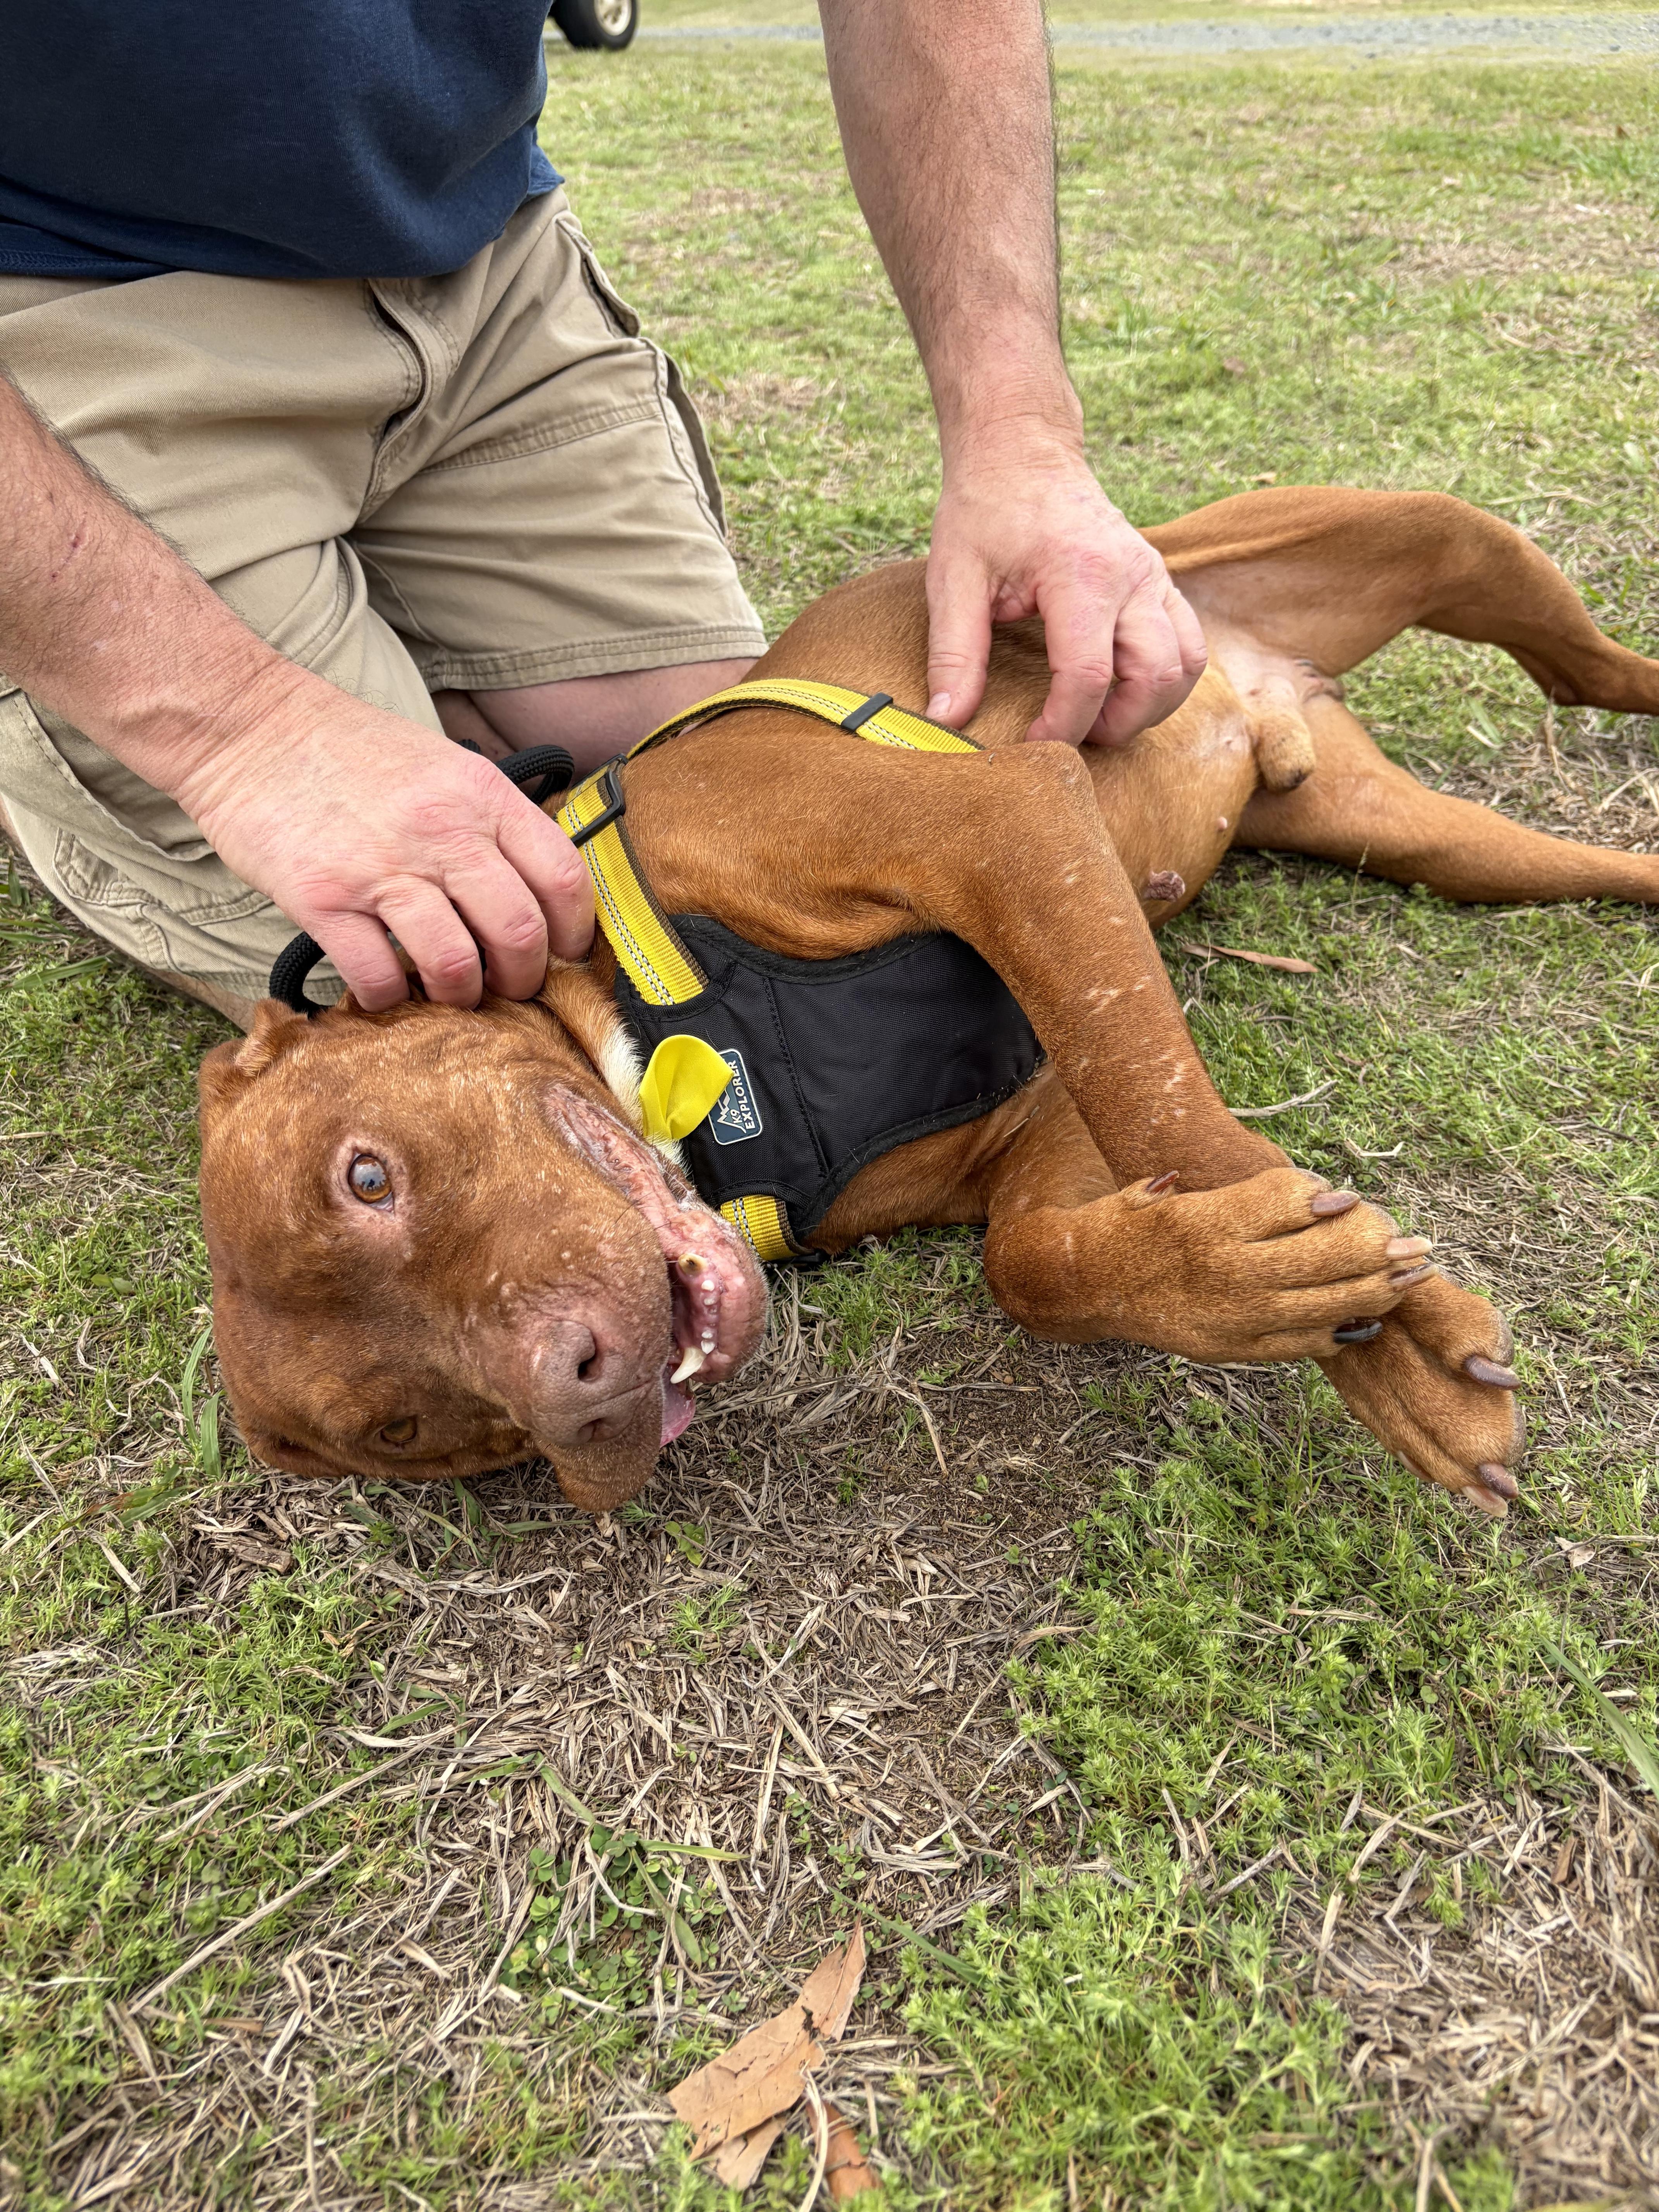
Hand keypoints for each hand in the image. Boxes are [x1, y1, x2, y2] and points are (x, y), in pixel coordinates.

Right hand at [174, 666, 592, 1008]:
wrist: (251, 726)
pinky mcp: (323, 899)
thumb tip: (536, 892)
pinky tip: (387, 988)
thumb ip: (491, 823)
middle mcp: (440, 831)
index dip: (575, 932)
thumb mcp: (445, 767)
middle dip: (525, 978)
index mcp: (481, 795)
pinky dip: (391, 999)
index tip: (565, 955)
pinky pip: (378, 977)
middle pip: (518, 932)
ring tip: (452, 993)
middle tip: (510, 988)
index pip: (562, 876)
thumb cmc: (352, 752)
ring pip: (456, 964)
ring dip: (463, 996)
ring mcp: (380, 867)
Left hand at [925, 425, 1208, 746]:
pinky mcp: (1159, 580)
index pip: (1087, 675)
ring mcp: (1153, 576)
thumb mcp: (953, 578)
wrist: (1022, 450)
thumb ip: (952, 653)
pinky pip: (1186, 643)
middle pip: (1154, 677)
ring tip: (1099, 718)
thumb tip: (946, 720)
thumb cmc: (985, 510)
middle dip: (1117, 725)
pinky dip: (1163, 677)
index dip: (1062, 725)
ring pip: (1185, 664)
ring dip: (1149, 706)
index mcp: (1079, 574)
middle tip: (1072, 737)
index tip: (1031, 745)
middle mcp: (1130, 575)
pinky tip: (1119, 687)